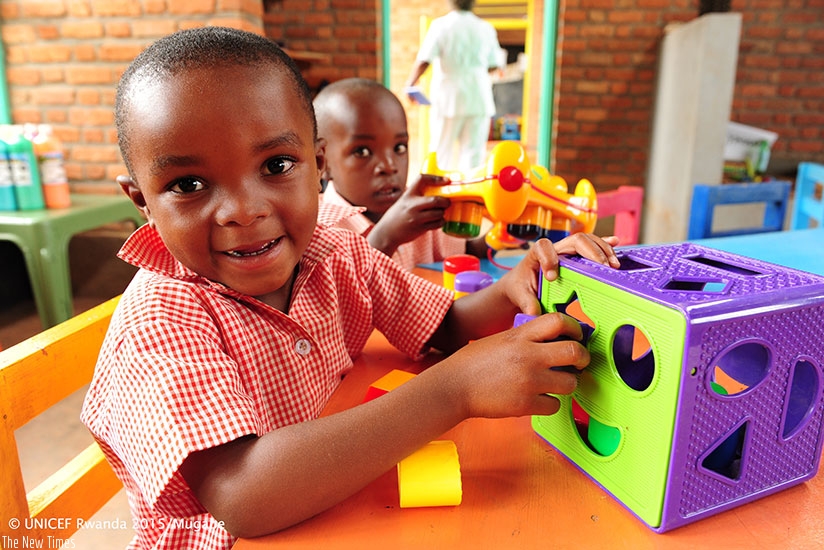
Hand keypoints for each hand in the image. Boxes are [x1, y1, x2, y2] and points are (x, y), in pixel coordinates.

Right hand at [368, 174, 450, 255]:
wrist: (387, 232)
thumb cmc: (398, 215)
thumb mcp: (404, 201)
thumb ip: (417, 197)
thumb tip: (438, 192)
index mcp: (408, 195)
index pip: (422, 179)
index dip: (436, 178)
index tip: (446, 181)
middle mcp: (412, 205)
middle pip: (435, 200)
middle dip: (446, 201)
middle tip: (447, 202)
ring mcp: (416, 218)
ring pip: (438, 213)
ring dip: (443, 213)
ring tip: (440, 212)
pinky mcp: (420, 228)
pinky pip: (437, 224)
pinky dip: (440, 221)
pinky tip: (437, 221)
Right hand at [431, 312, 588, 418]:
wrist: (453, 387)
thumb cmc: (474, 362)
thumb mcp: (501, 339)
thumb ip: (527, 337)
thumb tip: (554, 338)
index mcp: (520, 336)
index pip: (559, 321)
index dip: (575, 327)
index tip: (576, 335)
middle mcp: (528, 356)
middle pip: (574, 352)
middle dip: (582, 358)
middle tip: (579, 362)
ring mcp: (528, 381)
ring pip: (571, 383)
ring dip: (567, 384)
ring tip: (556, 384)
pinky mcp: (525, 404)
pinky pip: (555, 406)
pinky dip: (550, 404)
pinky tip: (539, 400)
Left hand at [499, 235, 619, 316]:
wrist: (522, 285)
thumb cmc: (520, 288)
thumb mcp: (519, 295)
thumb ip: (526, 303)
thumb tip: (534, 314)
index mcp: (537, 254)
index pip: (543, 247)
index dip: (549, 258)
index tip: (552, 277)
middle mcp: (555, 249)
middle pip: (575, 240)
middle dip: (591, 252)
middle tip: (603, 268)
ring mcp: (568, 252)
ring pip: (587, 241)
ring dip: (602, 250)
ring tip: (613, 265)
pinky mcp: (577, 257)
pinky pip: (593, 247)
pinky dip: (605, 245)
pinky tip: (616, 243)